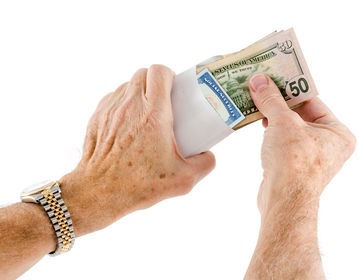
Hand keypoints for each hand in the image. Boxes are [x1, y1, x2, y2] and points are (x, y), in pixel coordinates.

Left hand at [60, 65, 214, 235]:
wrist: (99, 192)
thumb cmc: (139, 185)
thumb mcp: (182, 180)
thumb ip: (204, 165)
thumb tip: (208, 155)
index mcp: (154, 115)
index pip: (159, 72)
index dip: (168, 75)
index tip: (174, 88)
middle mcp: (130, 106)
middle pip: (143, 73)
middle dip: (154, 81)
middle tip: (163, 99)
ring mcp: (110, 110)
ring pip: (127, 84)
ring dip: (138, 92)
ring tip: (146, 112)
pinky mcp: (97, 117)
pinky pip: (113, 98)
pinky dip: (123, 104)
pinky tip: (128, 123)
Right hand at [248, 73, 355, 214]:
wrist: (284, 200)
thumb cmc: (294, 163)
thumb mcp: (283, 122)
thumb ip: (272, 100)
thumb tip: (260, 81)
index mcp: (338, 133)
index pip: (312, 100)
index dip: (291, 87)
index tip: (275, 76)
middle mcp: (328, 145)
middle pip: (300, 114)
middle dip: (279, 101)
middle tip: (262, 85)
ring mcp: (311, 157)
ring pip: (289, 128)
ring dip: (272, 115)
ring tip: (256, 99)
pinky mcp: (294, 166)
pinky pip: (282, 141)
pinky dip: (271, 131)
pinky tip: (258, 121)